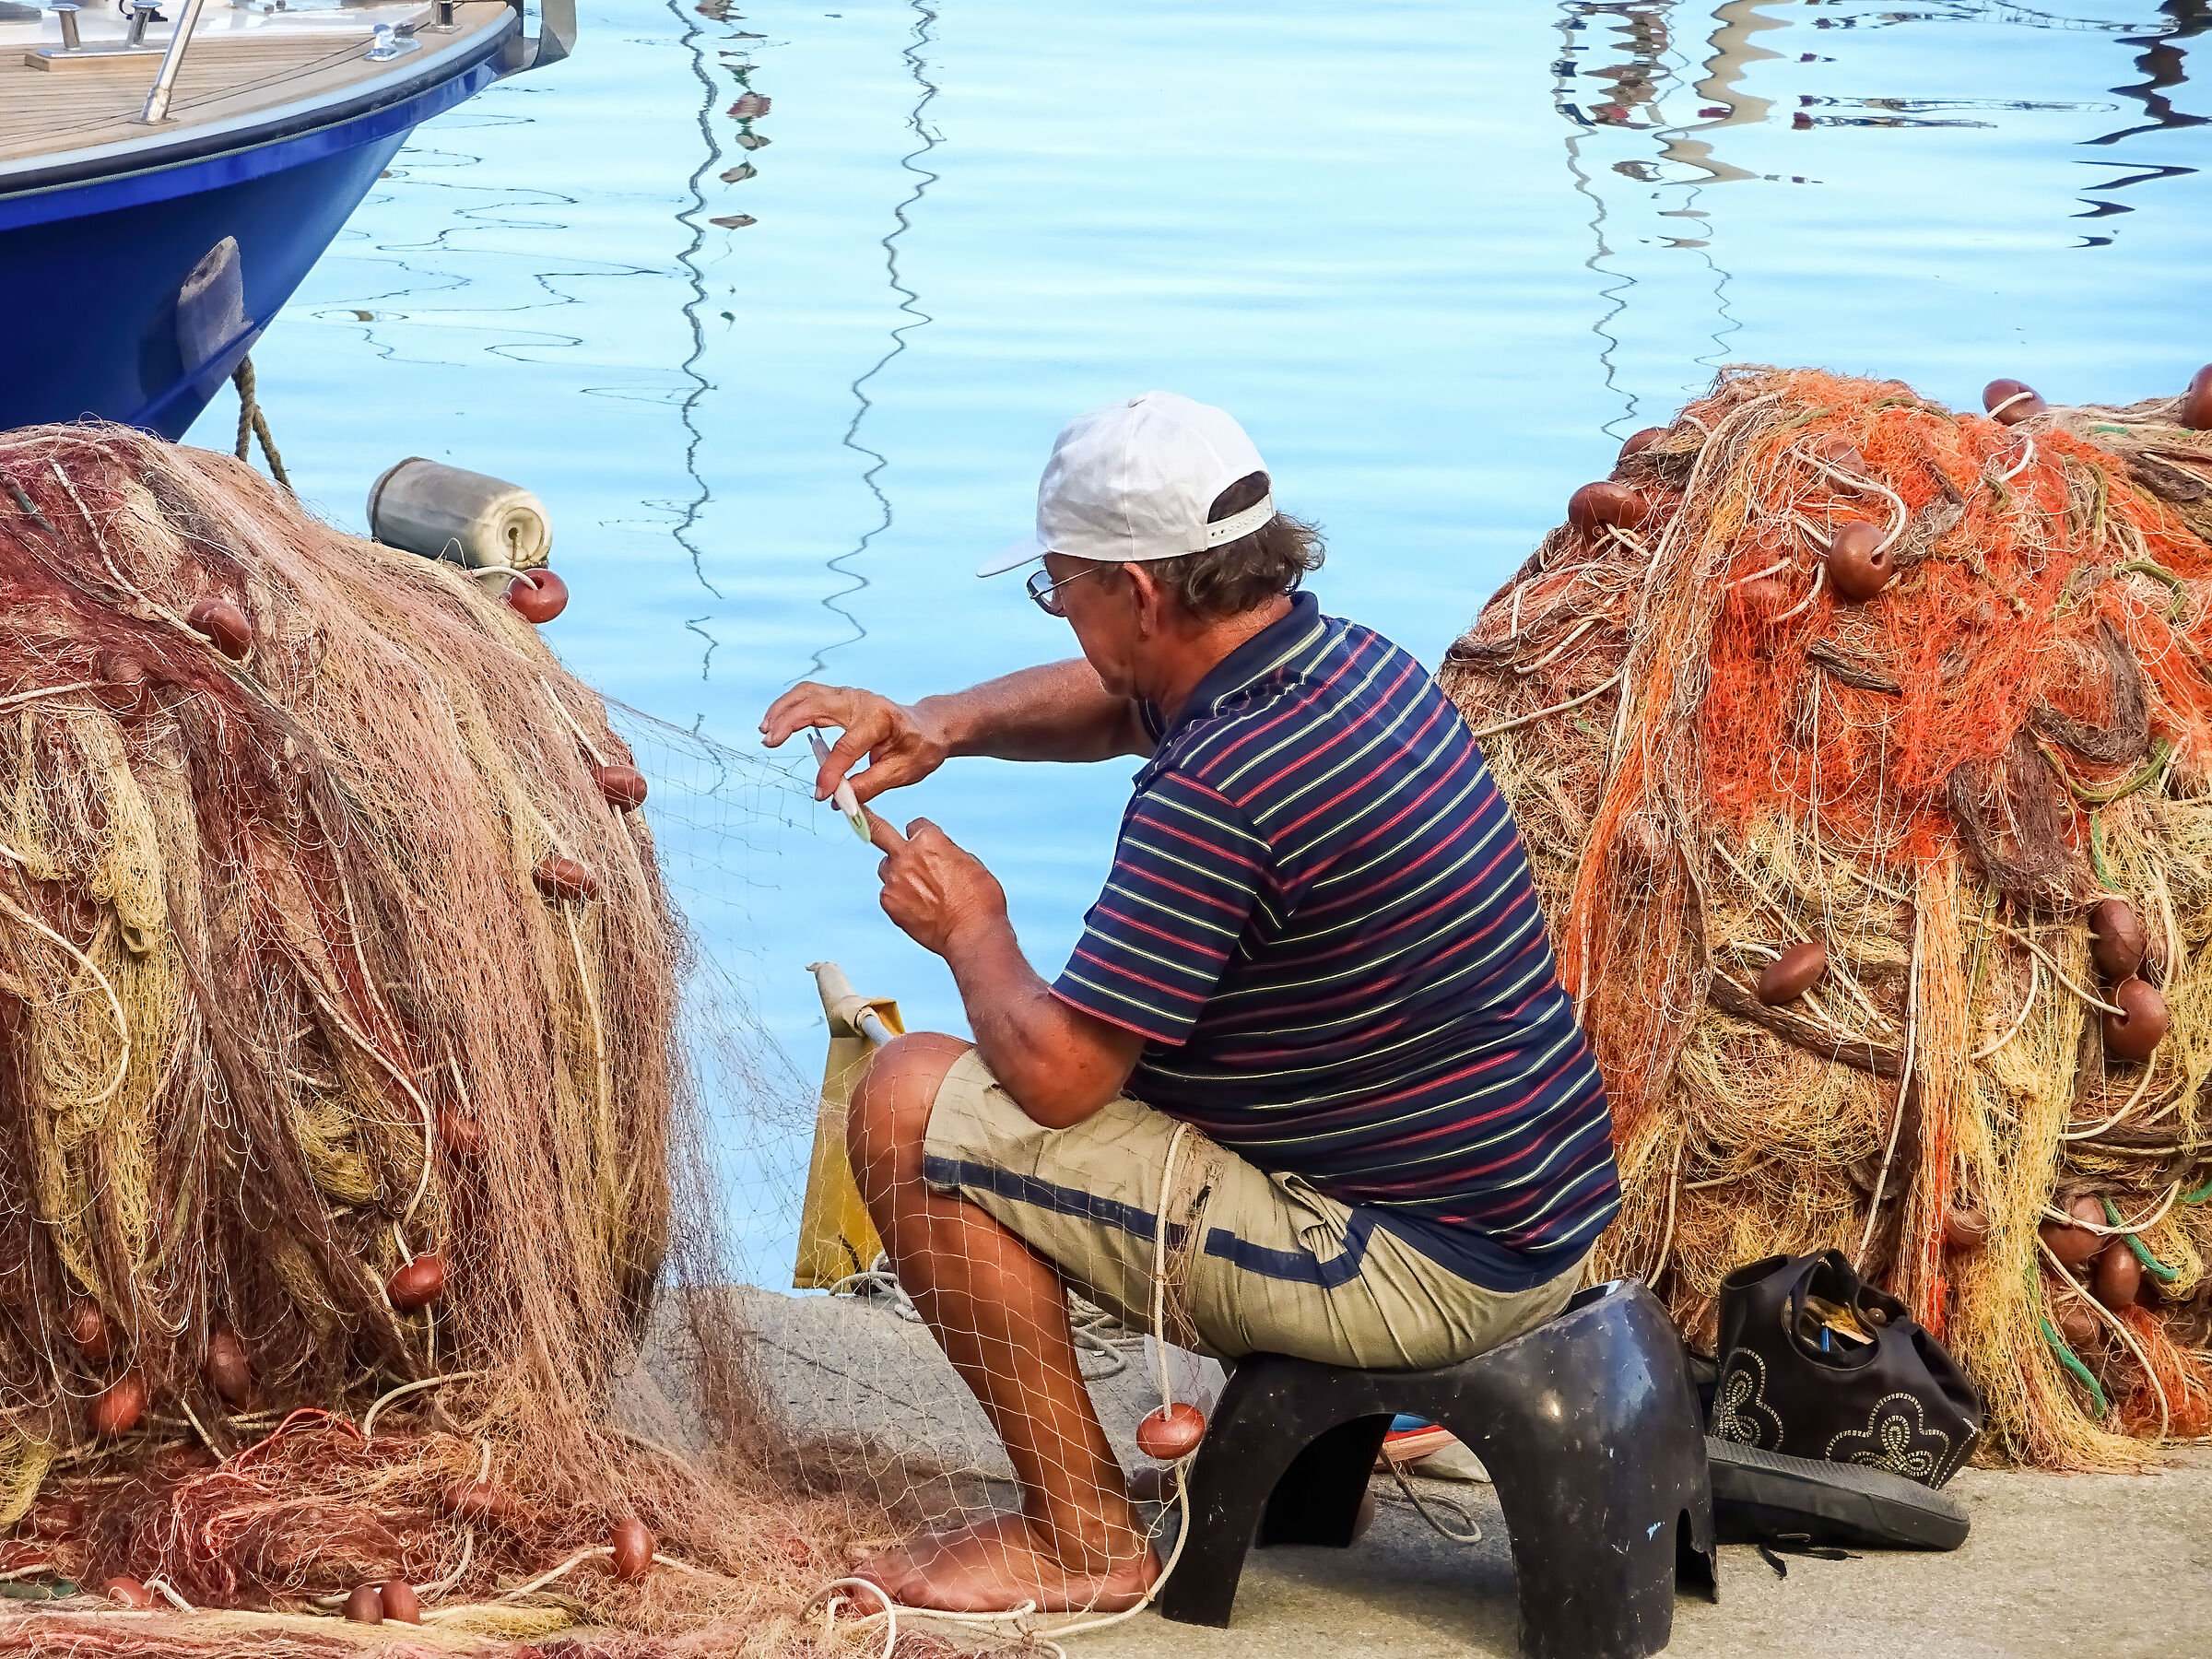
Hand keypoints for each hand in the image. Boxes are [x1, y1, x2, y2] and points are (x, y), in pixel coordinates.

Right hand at [759, 683, 949, 805]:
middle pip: (817, 705)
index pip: (847, 746)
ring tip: (766, 732)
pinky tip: (774, 723)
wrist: (929, 727)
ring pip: (807, 694)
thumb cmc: (919, 749)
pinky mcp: (841, 699)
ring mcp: (850, 696)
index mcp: (881, 719)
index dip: (831, 772)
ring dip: (783, 710)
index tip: (821, 795)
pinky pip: (808, 696)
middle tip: (770, 743)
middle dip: (789, 722)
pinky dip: (789, 707)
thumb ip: (870, 786)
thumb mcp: (903, 773)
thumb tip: (839, 801)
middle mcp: (862, 701)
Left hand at [867, 811, 1006, 958]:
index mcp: (929, 840)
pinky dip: (898, 897)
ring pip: (886, 867)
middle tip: (862, 814)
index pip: (916, 825)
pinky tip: (918, 909)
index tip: (924, 842)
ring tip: (919, 891)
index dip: (922, 835)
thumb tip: (939, 853)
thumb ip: (946, 852)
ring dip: (896, 872)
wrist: (971, 933)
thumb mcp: (970, 862)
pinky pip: (888, 893)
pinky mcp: (888, 902)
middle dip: (870, 821)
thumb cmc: (979, 899)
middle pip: (879, 831)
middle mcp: (906, 855)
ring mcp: (894, 880)